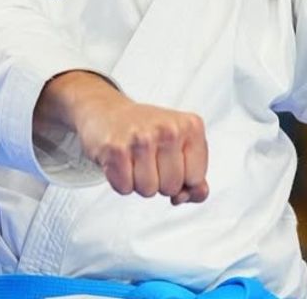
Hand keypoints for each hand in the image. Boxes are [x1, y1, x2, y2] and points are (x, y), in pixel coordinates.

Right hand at [36, 71, 209, 204]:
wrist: (108, 112)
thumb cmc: (148, 132)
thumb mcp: (180, 146)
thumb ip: (196, 175)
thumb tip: (198, 194)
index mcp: (191, 126)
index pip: (196, 178)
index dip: (182, 179)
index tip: (172, 162)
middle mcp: (168, 129)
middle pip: (172, 187)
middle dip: (160, 182)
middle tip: (150, 160)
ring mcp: (142, 138)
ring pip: (148, 190)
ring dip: (139, 183)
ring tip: (135, 160)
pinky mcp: (116, 149)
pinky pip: (125, 188)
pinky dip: (121, 182)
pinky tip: (121, 162)